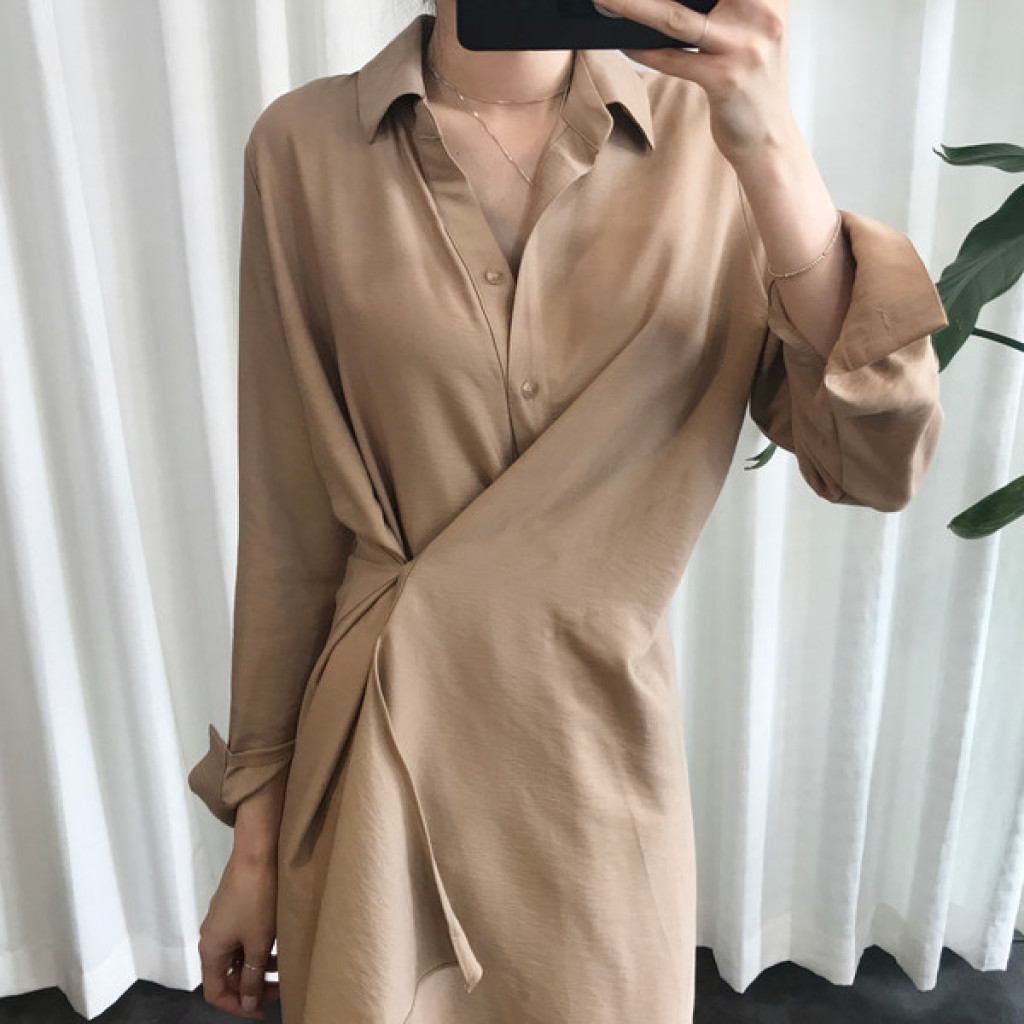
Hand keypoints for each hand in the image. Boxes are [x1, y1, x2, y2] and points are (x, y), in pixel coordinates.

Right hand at [198, 849, 280, 1018]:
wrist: (257, 853)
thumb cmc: (257, 899)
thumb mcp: (258, 943)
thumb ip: (253, 977)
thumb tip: (248, 1003)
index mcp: (210, 950)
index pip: (216, 992)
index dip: (237, 1006)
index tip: (262, 1010)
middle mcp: (211, 937)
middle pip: (227, 975)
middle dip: (252, 987)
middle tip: (280, 992)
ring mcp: (223, 921)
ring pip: (237, 957)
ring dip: (257, 968)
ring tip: (283, 972)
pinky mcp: (235, 908)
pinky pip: (242, 939)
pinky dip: (258, 949)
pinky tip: (279, 948)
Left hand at [599, 0, 797, 168]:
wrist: (768, 135)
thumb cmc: (751, 78)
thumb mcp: (751, 27)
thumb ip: (724, 3)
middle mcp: (763, 12)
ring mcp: (744, 46)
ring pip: (675, 18)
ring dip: (632, 6)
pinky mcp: (724, 79)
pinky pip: (672, 59)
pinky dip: (643, 50)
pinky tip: (625, 43)